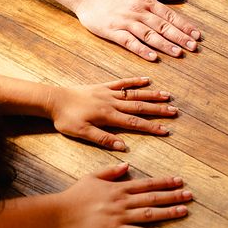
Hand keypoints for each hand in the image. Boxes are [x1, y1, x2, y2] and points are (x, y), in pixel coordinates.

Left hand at [48, 77, 176, 150]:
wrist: (53, 99)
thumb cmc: (66, 119)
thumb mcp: (82, 133)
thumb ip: (104, 139)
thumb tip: (124, 147)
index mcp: (108, 116)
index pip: (134, 122)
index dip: (151, 127)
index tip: (166, 130)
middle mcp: (112, 103)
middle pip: (139, 107)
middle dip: (158, 110)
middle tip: (174, 112)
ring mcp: (108, 93)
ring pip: (134, 94)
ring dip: (151, 95)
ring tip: (167, 96)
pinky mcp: (103, 86)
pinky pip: (122, 82)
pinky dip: (135, 81)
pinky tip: (147, 80)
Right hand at [58, 163, 191, 227]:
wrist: (61, 213)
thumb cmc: (75, 195)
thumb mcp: (93, 177)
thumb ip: (111, 171)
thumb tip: (127, 164)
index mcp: (119, 188)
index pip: (147, 183)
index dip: (165, 182)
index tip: (180, 181)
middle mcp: (123, 201)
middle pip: (153, 197)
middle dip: (173, 196)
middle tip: (190, 195)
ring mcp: (120, 217)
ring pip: (149, 213)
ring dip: (168, 212)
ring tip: (184, 211)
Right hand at [72, 0, 200, 61]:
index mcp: (146, 1)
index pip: (170, 15)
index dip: (184, 26)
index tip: (197, 35)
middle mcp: (138, 12)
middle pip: (162, 27)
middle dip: (179, 37)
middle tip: (193, 47)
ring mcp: (125, 22)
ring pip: (149, 35)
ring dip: (165, 45)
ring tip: (178, 53)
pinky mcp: (112, 31)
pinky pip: (129, 42)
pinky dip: (141, 50)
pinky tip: (153, 57)